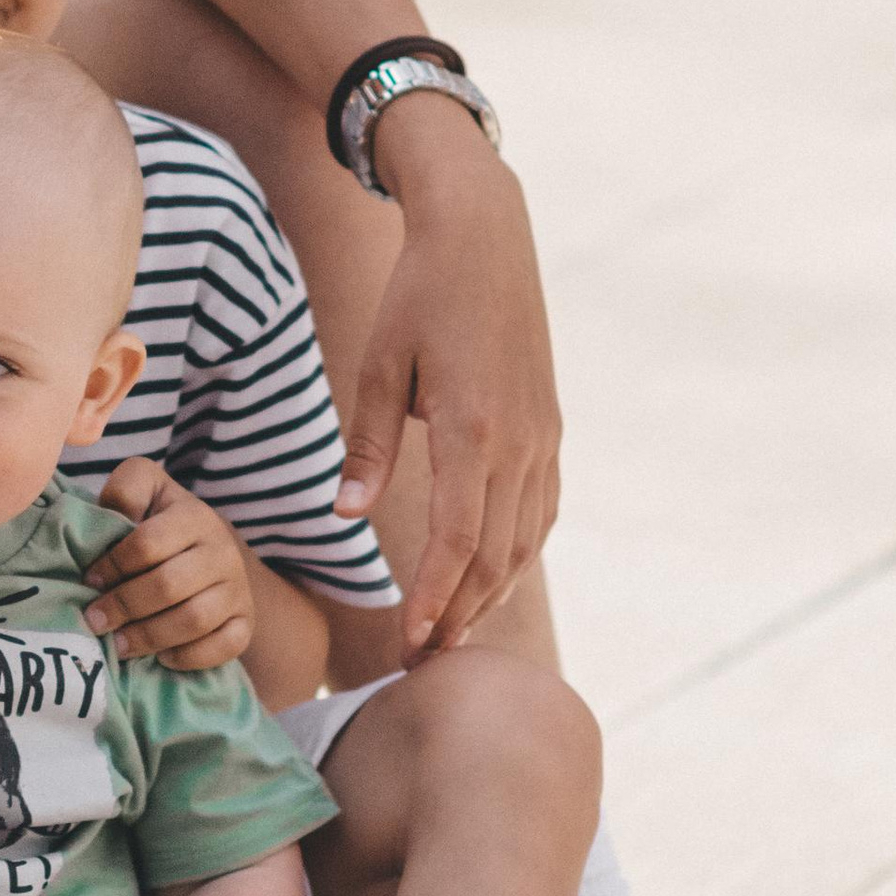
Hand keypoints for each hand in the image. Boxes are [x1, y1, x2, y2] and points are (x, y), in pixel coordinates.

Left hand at [84, 460, 255, 671]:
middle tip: (94, 621)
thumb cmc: (164, 522)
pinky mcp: (245, 622)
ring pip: (194, 620)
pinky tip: (162, 657)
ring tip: (118, 644)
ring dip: (149, 636)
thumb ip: (126, 490)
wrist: (212, 551)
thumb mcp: (146, 489)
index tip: (89, 580)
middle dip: (124, 606)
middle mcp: (222, 551)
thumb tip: (112, 515)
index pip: (148, 543)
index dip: (113, 565)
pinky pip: (225, 646)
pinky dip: (190, 656)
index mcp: (193, 516)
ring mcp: (237, 589)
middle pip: (168, 586)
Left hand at [334, 106, 560, 659]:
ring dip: (491, 591)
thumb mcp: (378, 365)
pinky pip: (541, 508)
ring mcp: (543, 436)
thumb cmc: (419, 294)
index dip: (434, 598)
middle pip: (495, 555)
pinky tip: (492, 574)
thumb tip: (345, 517)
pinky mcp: (550, 426)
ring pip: (525, 539)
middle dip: (459, 613)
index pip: (456, 540)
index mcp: (470, 428)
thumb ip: (365, 447)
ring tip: (453, 631)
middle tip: (425, 661)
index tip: (410, 640)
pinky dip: (517, 550)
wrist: (487, 234)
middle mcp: (518, 441)